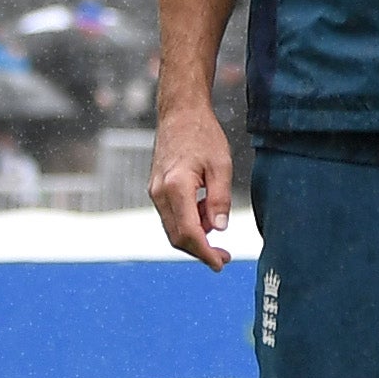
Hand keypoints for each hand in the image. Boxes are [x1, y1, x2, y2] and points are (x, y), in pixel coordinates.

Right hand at [152, 100, 235, 269]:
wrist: (180, 114)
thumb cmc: (203, 135)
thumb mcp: (221, 165)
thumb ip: (220, 199)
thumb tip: (219, 229)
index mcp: (176, 187)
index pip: (188, 232)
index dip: (205, 252)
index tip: (220, 264)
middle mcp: (159, 193)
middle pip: (177, 236)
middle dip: (200, 251)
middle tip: (223, 257)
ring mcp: (155, 191)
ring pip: (172, 228)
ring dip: (194, 236)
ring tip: (217, 227)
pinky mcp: (156, 189)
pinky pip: (171, 215)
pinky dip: (188, 222)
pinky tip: (205, 213)